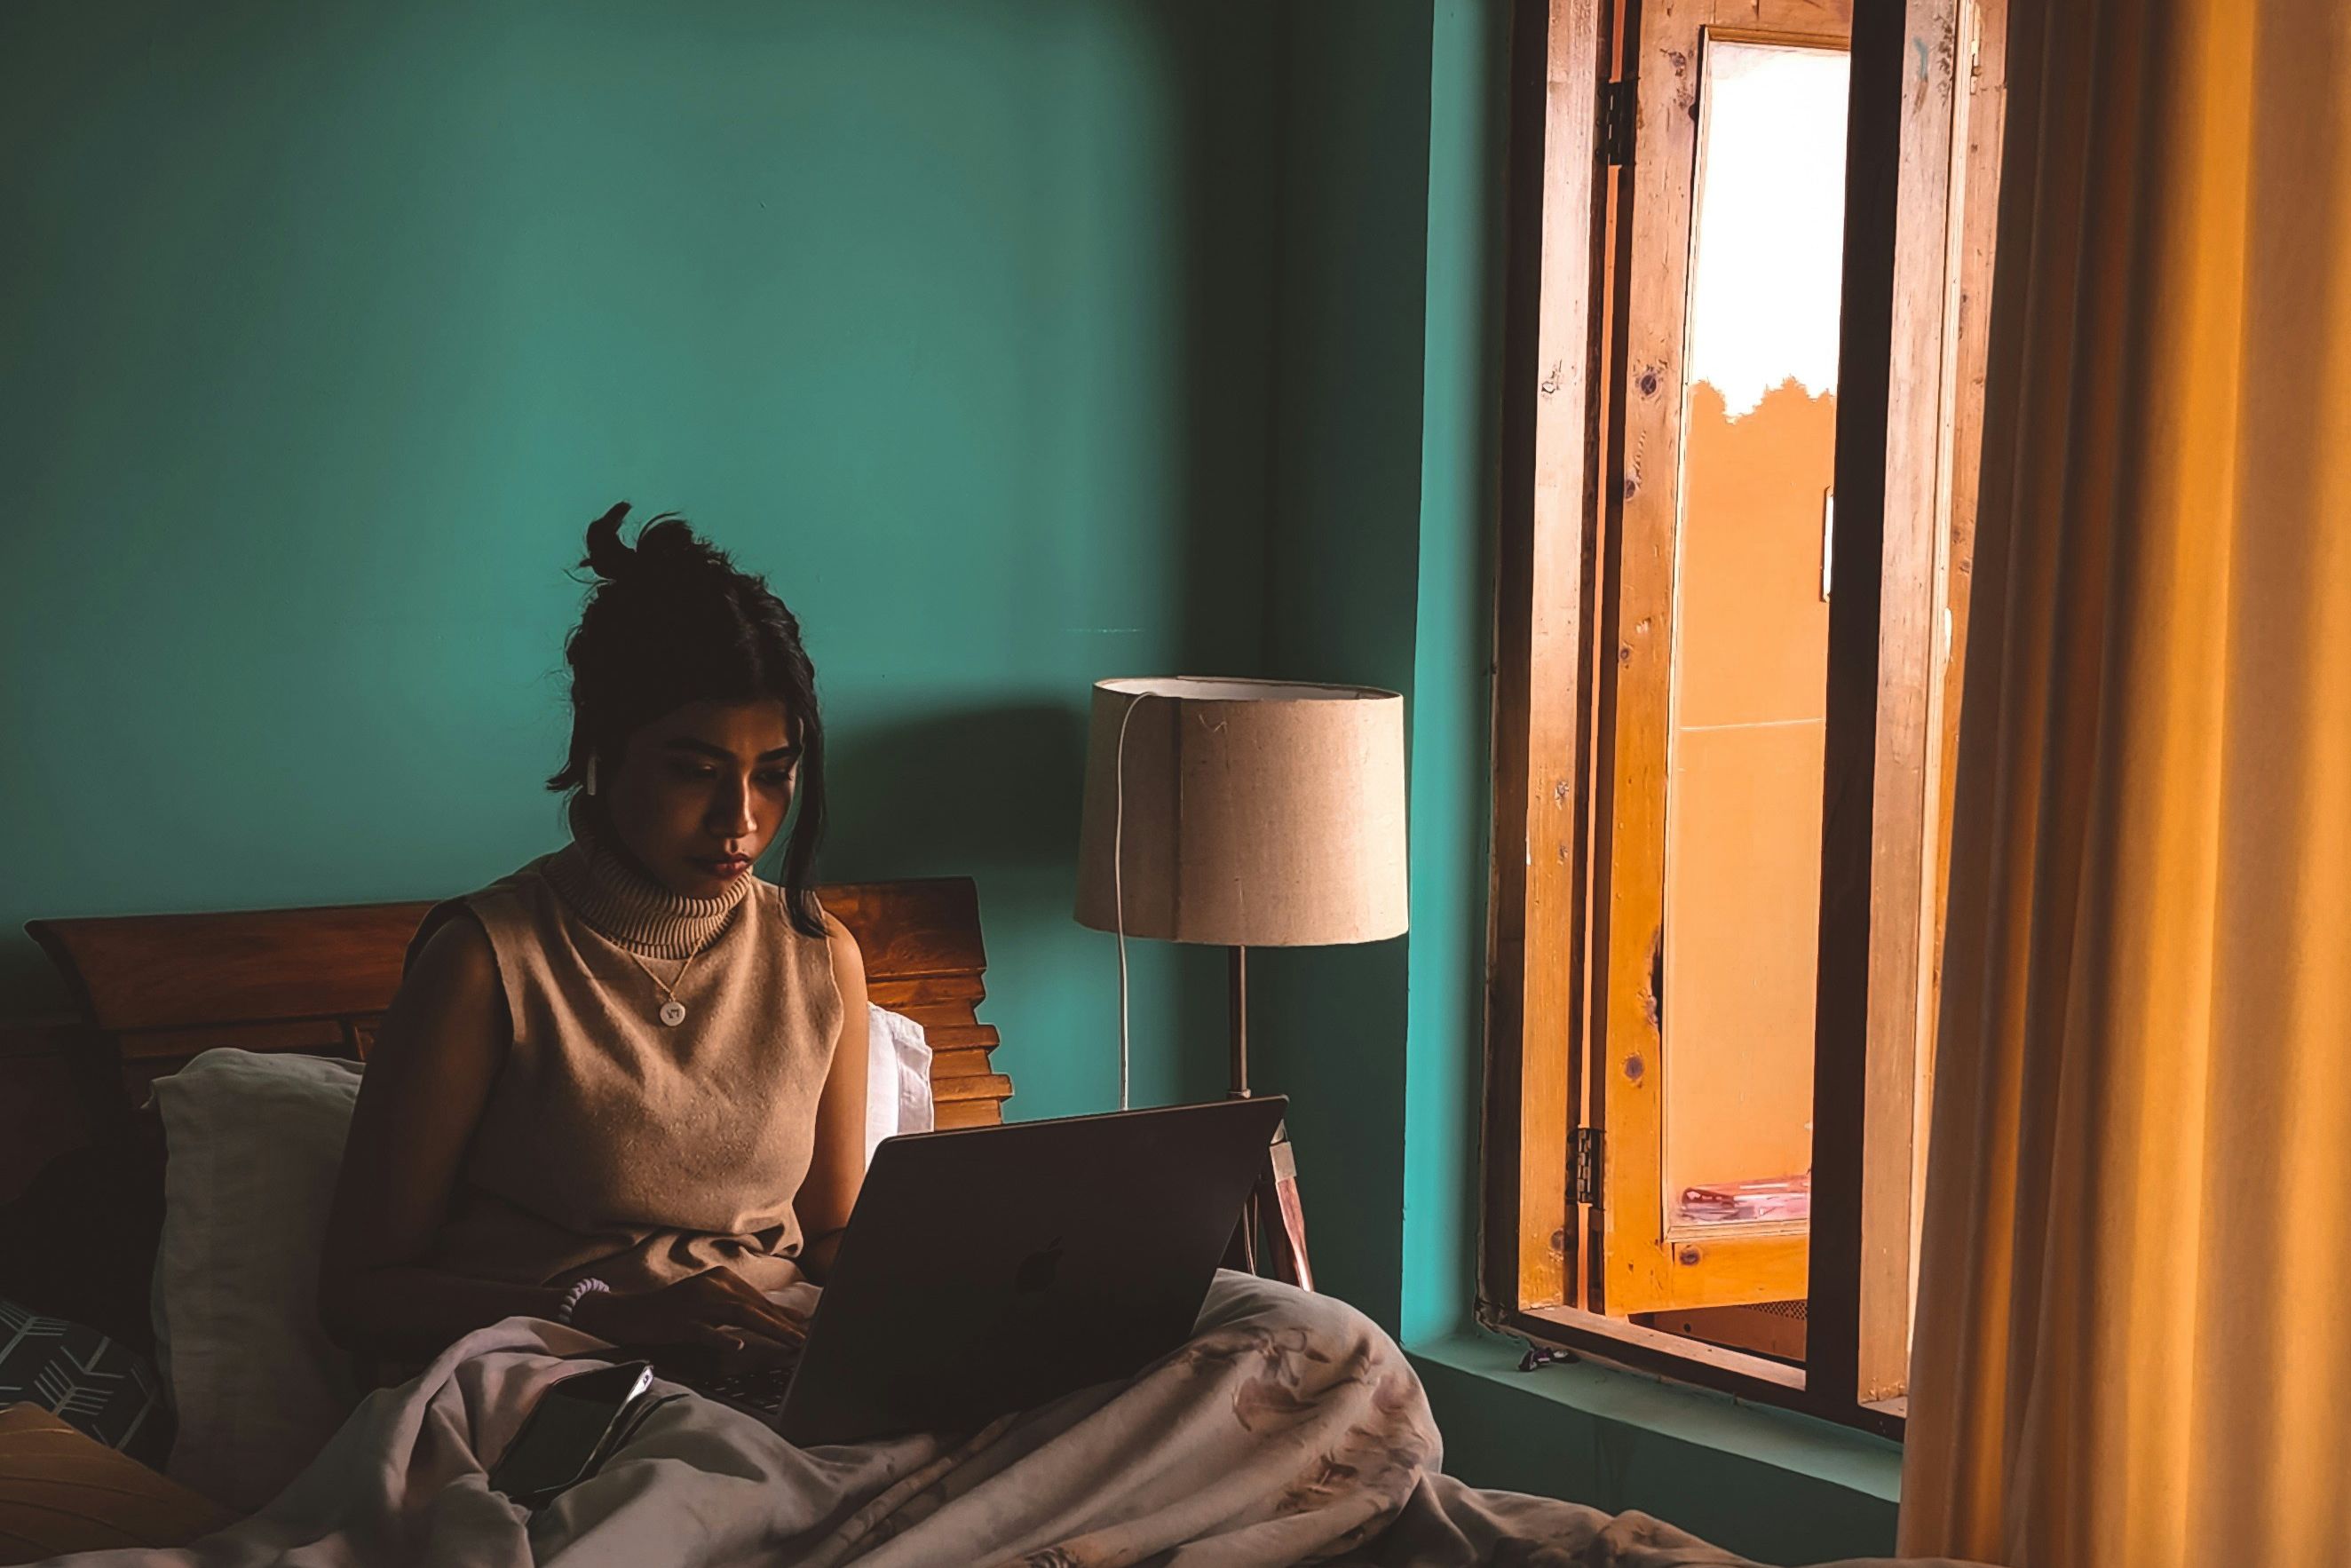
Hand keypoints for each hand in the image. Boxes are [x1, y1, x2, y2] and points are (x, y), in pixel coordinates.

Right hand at [569, 1270, 806, 1370]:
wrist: (628, 1313)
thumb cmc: (673, 1312)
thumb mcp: (710, 1305)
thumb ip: (743, 1309)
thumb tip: (782, 1319)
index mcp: (723, 1280)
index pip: (760, 1300)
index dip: (786, 1316)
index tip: (809, 1329)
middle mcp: (713, 1286)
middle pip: (755, 1307)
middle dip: (784, 1325)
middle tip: (808, 1340)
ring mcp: (697, 1303)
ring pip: (739, 1315)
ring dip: (768, 1329)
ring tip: (790, 1342)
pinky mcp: (680, 1321)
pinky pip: (705, 1330)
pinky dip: (722, 1337)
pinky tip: (739, 1344)